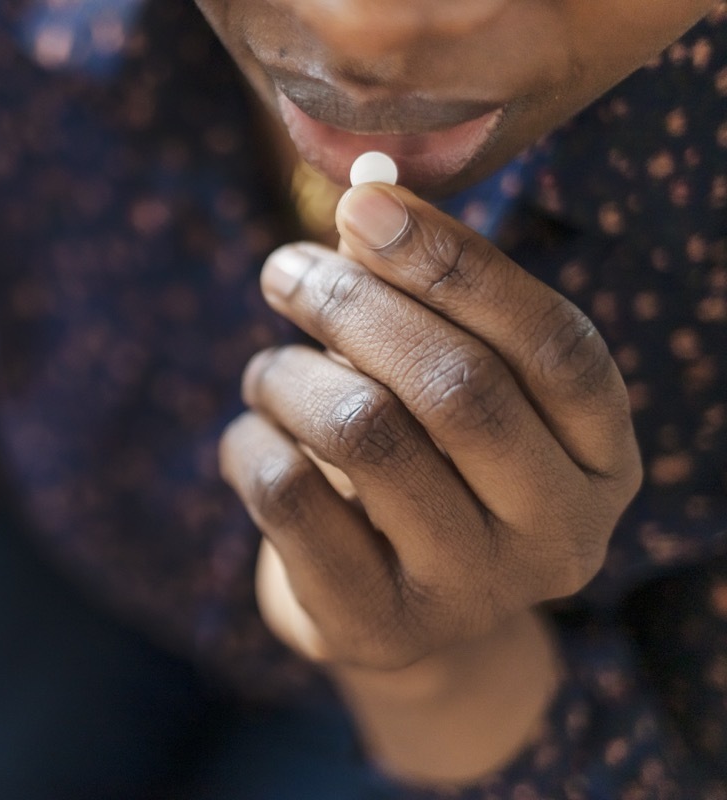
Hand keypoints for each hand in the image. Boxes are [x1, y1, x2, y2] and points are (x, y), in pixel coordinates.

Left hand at [219, 183, 641, 779]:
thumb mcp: (447, 386)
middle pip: (455, 385)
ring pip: (364, 431)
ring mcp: (470, 591)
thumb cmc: (424, 466)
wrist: (393, 610)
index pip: (551, 342)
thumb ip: (423, 301)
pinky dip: (250, 437)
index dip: (453, 261)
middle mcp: (557, 532)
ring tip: (267, 368)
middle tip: (284, 268)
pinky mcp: (373, 624)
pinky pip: (287, 494)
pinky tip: (254, 430)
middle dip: (351, 303)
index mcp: (601, 458)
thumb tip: (365, 201)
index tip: (362, 203)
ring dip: (289, 372)